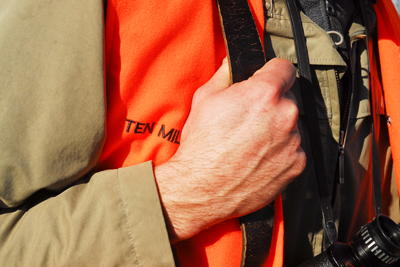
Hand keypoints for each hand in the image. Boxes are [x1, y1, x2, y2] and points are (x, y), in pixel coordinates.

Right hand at [155, 58, 305, 242]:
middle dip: (271, 103)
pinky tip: (258, 157)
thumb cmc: (202, 146)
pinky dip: (280, 151)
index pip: (284, 67)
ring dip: (276, 128)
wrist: (203, 188)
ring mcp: (293, 141)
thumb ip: (225, 75)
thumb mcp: (205, 99)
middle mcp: (285, 115)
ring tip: (250, 142)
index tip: (266, 78)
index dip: (272, 72)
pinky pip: (293, 149)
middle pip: (286, 98)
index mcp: (264, 93)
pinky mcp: (295, 164)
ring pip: (290, 125)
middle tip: (248, 118)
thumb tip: (232, 64)